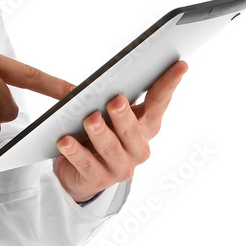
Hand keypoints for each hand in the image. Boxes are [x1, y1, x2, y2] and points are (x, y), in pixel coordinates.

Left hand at [53, 60, 187, 203]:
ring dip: (99, 133)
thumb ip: (102, 96)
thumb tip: (95, 82)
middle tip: (116, 100)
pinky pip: (86, 164)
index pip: (159, 103)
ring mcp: (120, 167)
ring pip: (110, 148)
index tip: (180, 65)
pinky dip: (75, 152)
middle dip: (124, 116)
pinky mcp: (98, 180)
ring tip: (90, 119)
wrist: (79, 173)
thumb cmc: (96, 133)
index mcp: (144, 126)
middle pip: (133, 130)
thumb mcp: (103, 112)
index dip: (169, 85)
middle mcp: (138, 149)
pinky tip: (65, 141)